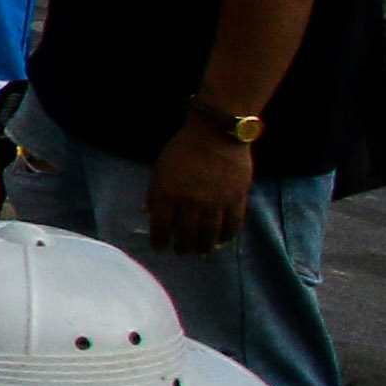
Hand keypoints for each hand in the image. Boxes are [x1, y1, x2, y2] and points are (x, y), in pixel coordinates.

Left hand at [147, 120, 256, 255]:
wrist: (216, 133)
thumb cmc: (183, 149)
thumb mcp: (160, 169)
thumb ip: (154, 192)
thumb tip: (148, 214)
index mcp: (167, 193)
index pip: (161, 227)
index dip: (159, 241)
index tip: (160, 248)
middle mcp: (191, 201)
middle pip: (186, 235)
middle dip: (182, 247)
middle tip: (181, 251)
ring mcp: (216, 202)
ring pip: (210, 235)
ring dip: (204, 247)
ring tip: (200, 251)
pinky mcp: (236, 199)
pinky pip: (233, 225)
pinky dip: (227, 236)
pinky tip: (222, 241)